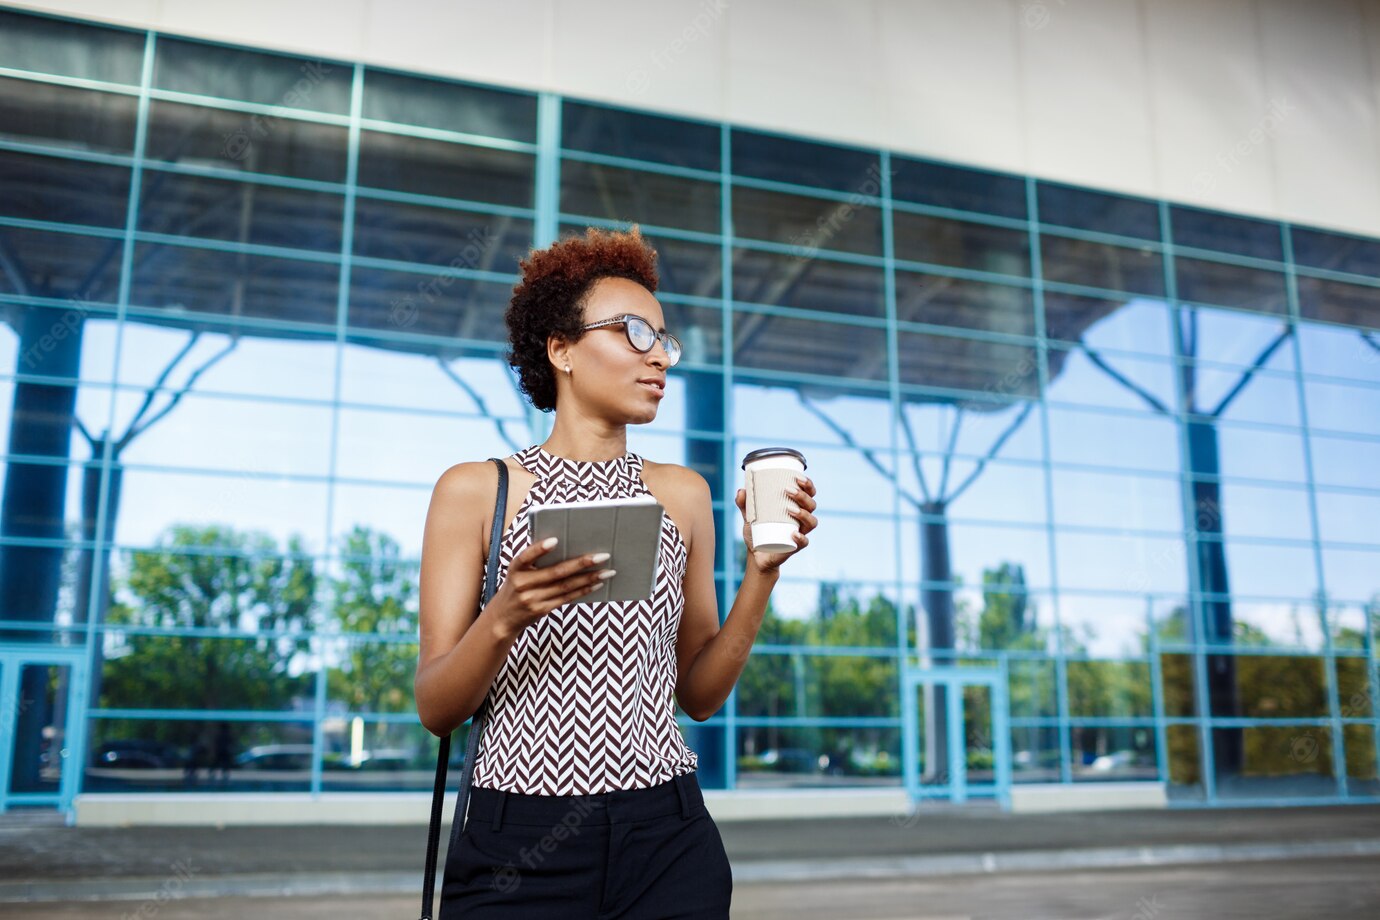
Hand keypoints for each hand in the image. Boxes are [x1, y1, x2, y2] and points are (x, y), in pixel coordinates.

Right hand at [485, 538, 614, 634]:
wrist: (503, 617)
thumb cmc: (516, 586)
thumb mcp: (518, 571)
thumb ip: (535, 560)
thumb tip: (568, 546)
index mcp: (515, 568)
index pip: (526, 556)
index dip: (540, 549)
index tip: (555, 541)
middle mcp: (522, 584)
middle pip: (556, 572)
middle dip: (581, 563)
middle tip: (603, 556)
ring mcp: (532, 599)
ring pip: (566, 586)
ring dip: (589, 578)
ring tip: (607, 571)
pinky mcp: (541, 610)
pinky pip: (566, 598)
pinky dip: (583, 590)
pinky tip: (596, 584)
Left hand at [735, 475, 816, 574]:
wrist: (757, 554)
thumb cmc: (757, 531)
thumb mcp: (749, 516)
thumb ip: (744, 503)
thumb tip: (741, 490)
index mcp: (797, 507)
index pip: (809, 494)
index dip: (808, 485)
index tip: (798, 477)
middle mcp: (802, 520)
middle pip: (811, 505)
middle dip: (803, 496)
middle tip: (788, 490)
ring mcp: (800, 533)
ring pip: (811, 522)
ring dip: (804, 514)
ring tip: (790, 509)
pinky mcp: (795, 547)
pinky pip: (804, 542)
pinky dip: (801, 538)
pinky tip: (794, 534)